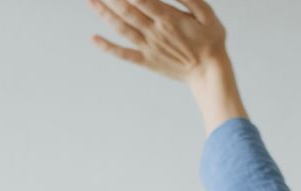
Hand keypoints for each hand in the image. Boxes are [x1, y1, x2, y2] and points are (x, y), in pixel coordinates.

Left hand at [87, 0, 226, 82]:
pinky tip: (93, 38)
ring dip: (102, 13)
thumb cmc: (211, 41)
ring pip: (120, 28)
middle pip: (126, 10)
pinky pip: (122, 54)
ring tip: (89, 0)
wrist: (209, 73)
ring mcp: (147, 47)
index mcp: (168, 18)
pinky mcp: (145, 60)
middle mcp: (154, 32)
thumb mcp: (207, 14)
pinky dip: (106, 47)